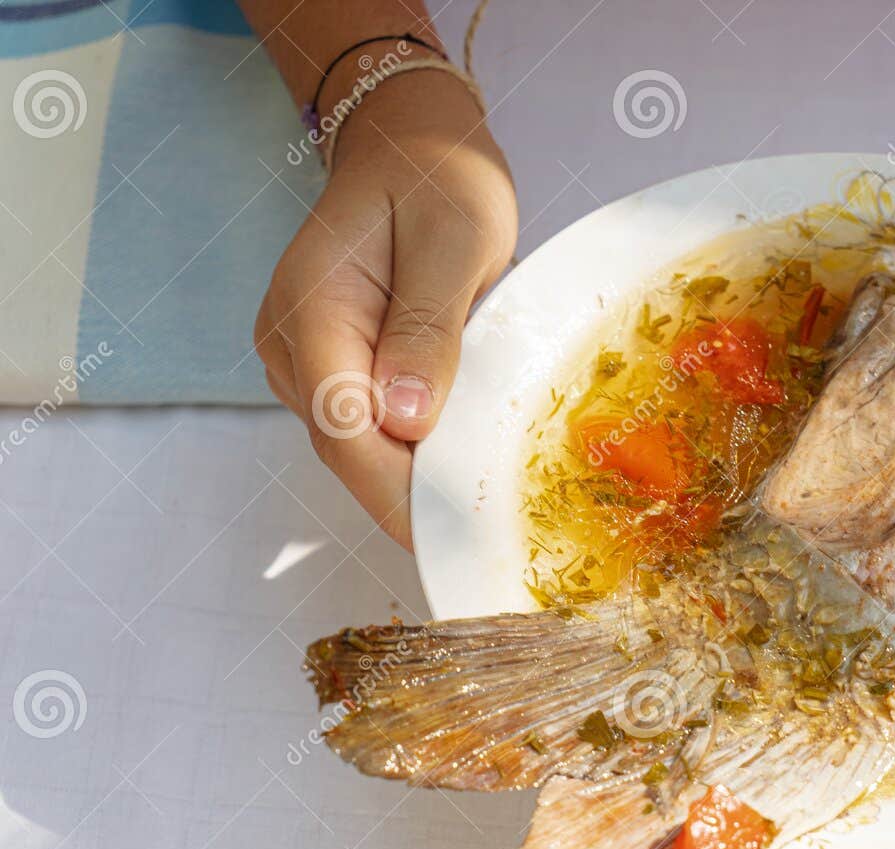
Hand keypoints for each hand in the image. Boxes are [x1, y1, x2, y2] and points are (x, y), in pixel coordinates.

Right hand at [255, 69, 516, 547]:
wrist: (411, 148)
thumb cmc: (440, 181)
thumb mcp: (454, 240)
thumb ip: (428, 327)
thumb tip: (406, 420)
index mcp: (312, 309)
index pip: (346, 428)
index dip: (402, 491)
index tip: (460, 532)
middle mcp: (293, 347)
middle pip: (350, 453)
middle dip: (416, 502)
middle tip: (489, 542)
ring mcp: (307, 364)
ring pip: (361, 451)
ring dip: (420, 484)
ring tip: (488, 517)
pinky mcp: (335, 373)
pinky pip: (374, 431)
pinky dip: (419, 457)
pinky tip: (468, 475)